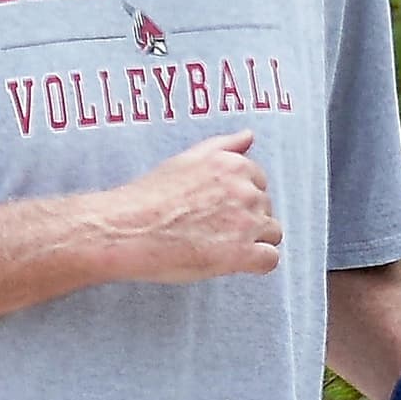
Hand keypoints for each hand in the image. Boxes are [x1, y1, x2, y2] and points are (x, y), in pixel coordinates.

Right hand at [109, 129, 281, 282]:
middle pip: (266, 209)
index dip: (239, 200)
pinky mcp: (242, 254)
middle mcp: (246, 190)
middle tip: (212, 229)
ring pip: (272, 234)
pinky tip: (233, 263)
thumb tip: (249, 136)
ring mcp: (247, 223)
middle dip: (246, 220)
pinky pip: (269, 260)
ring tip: (219, 246)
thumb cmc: (150, 196)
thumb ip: (224, 146)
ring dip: (252, 241)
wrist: (128, 229)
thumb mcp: (188, 158)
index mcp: (234, 165)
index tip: (219, 210)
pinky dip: (255, 263)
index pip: (260, 183)